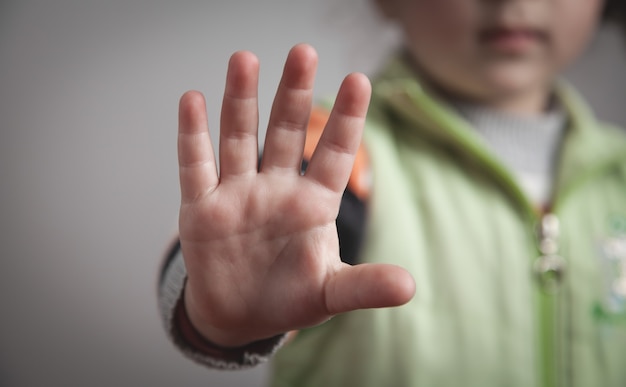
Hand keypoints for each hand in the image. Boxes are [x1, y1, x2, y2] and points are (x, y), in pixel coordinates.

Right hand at [177, 43, 414, 347]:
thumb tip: (410, 287)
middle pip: (286, 132)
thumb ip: (365, 286)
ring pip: (239, 138)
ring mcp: (238, 194)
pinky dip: (193, 135)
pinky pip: (195, 166)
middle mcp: (276, 189)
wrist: (239, 316)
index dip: (346, 119)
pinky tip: (193, 100)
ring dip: (240, 100)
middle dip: (293, 94)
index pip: (334, 154)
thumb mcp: (330, 294)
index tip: (360, 80)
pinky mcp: (202, 209)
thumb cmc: (289, 298)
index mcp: (313, 205)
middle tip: (302, 52)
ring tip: (244, 59)